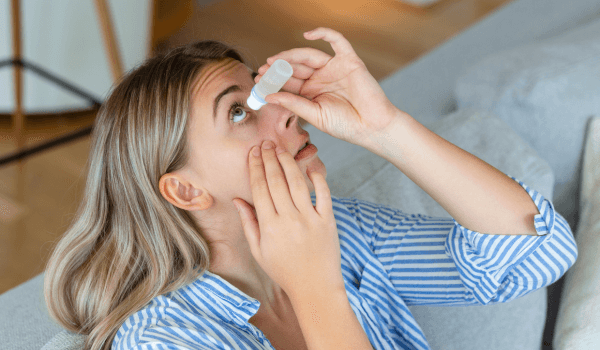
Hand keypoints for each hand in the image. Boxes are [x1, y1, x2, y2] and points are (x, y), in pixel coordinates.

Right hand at [232, 140, 343, 295]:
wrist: (315, 286)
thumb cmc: (284, 270)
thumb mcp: (259, 251)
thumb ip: (249, 223)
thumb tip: (238, 200)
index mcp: (270, 226)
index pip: (260, 189)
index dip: (256, 168)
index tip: (253, 153)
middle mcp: (289, 219)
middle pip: (277, 181)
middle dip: (269, 159)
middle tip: (265, 143)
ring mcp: (310, 218)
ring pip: (297, 183)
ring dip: (288, 163)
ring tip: (281, 150)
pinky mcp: (327, 220)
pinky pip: (324, 193)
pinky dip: (318, 178)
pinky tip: (310, 166)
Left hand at [256, 27, 402, 145]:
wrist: (373, 127)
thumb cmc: (346, 126)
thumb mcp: (315, 115)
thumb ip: (294, 104)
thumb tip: (268, 96)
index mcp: (312, 93)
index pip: (289, 82)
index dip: (274, 80)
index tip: (258, 81)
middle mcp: (321, 78)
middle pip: (296, 67)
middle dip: (279, 68)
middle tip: (263, 70)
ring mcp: (334, 68)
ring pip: (309, 55)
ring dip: (291, 55)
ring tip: (275, 61)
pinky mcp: (349, 61)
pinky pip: (337, 41)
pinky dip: (324, 34)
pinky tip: (308, 35)